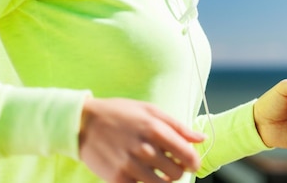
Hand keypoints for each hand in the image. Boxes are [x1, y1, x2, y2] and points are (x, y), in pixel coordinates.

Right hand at [79, 97, 204, 182]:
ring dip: (163, 179)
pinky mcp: (118, 180)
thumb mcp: (150, 110)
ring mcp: (131, 166)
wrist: (84, 123)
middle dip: (178, 170)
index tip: (192, 162)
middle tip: (170, 163)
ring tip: (157, 169)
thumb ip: (177, 126)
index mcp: (155, 129)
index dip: (194, 161)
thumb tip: (201, 138)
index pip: (187, 155)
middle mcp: (144, 149)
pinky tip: (141, 173)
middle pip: (176, 173)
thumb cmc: (120, 113)